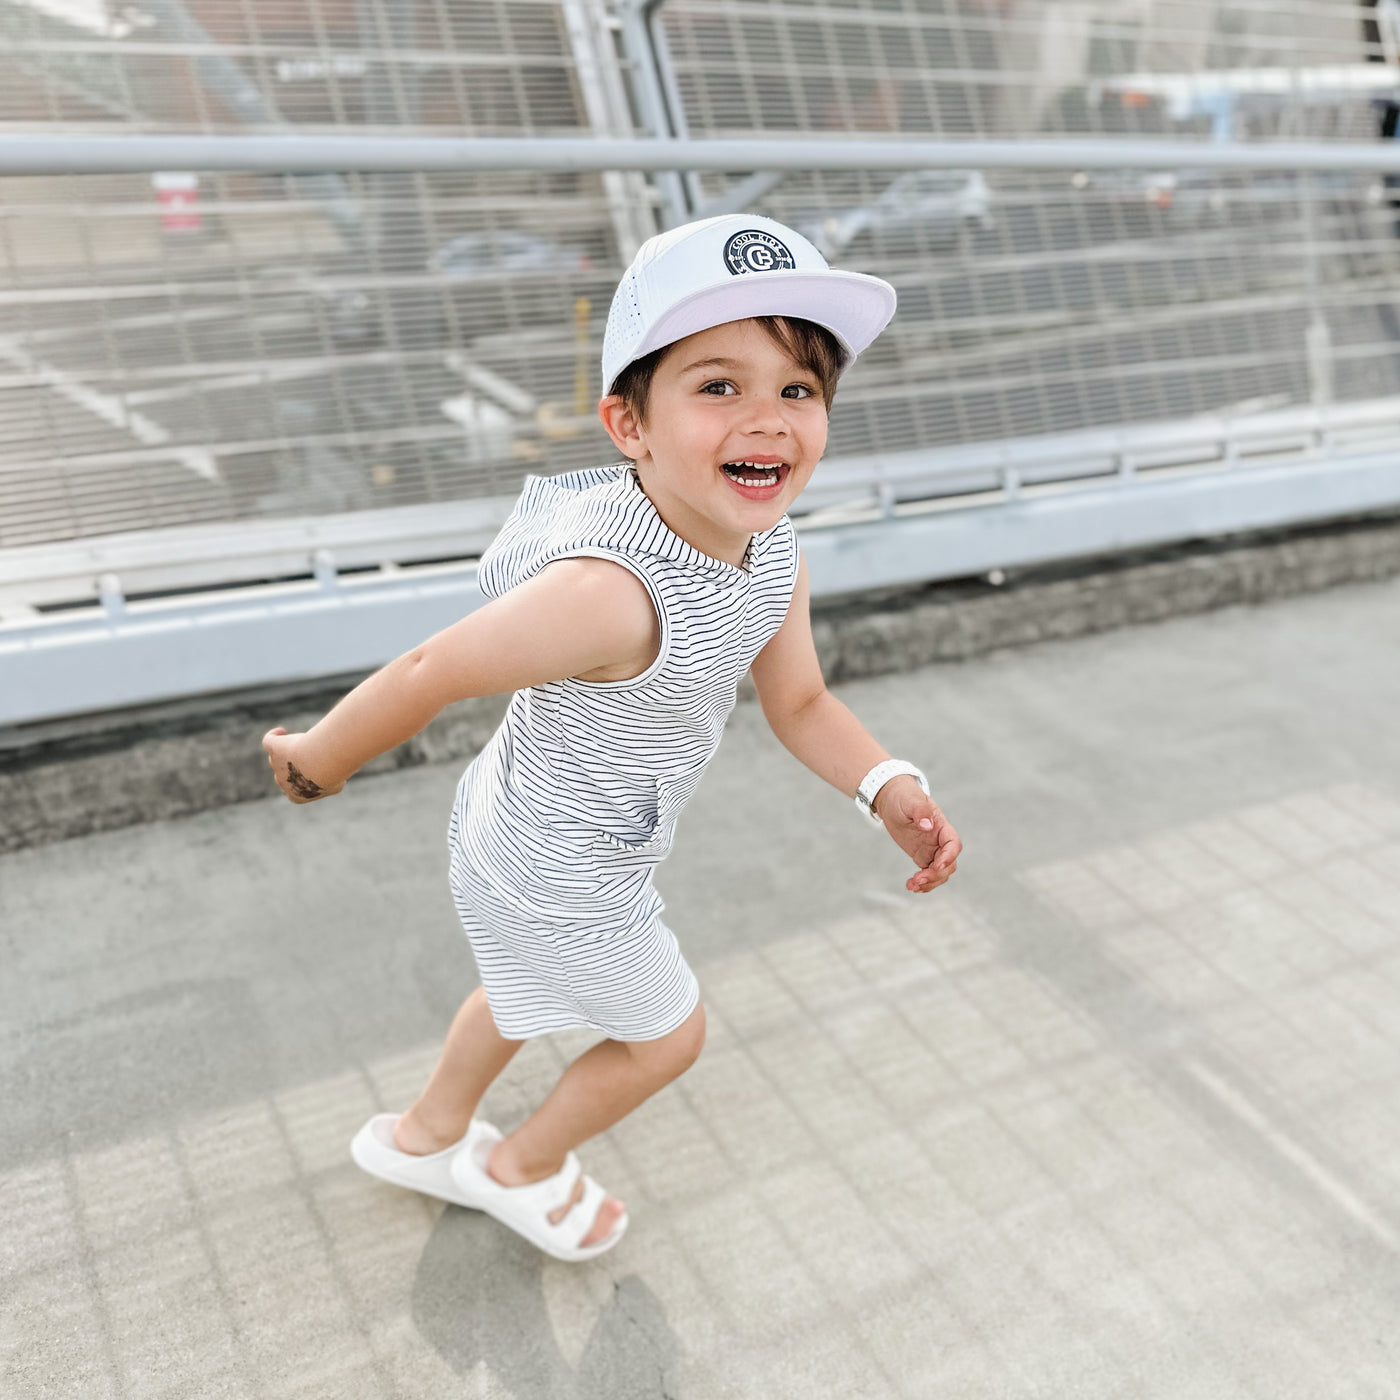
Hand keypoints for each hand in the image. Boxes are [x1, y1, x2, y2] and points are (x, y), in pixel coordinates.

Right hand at [261, 727, 343, 803]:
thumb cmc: (331, 774)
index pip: (296, 790)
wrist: (321, 762)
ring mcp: (276, 765)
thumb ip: (334, 782)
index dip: (305, 781)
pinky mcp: (274, 749)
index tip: (316, 772)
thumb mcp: (338, 783)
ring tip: (303, 741)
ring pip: (277, 758)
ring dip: (288, 750)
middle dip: (297, 765)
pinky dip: (274, 736)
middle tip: (314, 756)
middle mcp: (284, 783)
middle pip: (285, 774)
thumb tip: (335, 777)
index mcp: (296, 796)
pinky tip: (283, 732)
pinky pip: (268, 741)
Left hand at [877, 775, 960, 893]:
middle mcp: (940, 840)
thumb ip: (920, 811)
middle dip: (936, 874)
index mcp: (942, 826)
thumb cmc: (903, 796)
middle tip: (918, 879)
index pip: (953, 845)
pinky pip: (927, 873)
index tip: (936, 865)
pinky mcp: (921, 856)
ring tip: (912, 886)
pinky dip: (922, 883)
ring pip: (940, 873)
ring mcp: (932, 850)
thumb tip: (927, 824)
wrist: (892, 800)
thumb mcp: (911, 800)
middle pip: (948, 863)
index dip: (948, 857)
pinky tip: (911, 886)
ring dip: (929, 883)